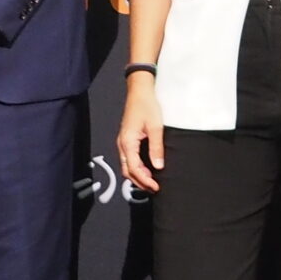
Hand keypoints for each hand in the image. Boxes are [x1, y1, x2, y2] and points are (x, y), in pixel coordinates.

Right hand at [116, 77, 163, 192]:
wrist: (139, 91)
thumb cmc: (147, 106)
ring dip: (138, 175)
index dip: (145, 180)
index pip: (134, 169)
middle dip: (140, 182)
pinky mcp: (126, 139)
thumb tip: (158, 167)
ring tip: (152, 181)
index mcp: (127, 142)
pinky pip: (129, 158)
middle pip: (127, 171)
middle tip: (154, 188)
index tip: (156, 187)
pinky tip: (147, 169)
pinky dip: (136, 167)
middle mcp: (122, 144)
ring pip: (127, 165)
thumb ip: (156, 148)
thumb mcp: (156, 127)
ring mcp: (123, 142)